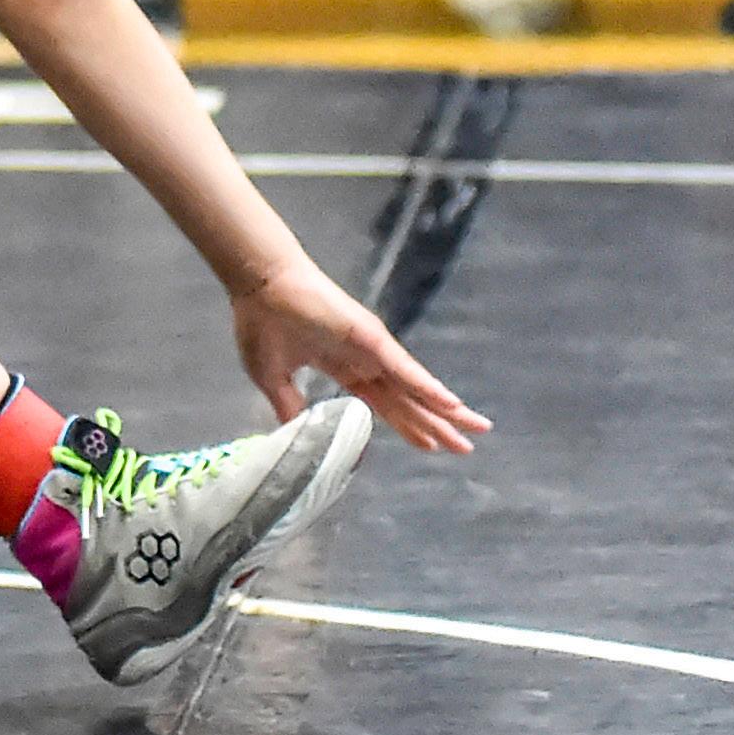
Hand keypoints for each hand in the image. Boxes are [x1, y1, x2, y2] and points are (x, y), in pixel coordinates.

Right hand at [229, 258, 490, 452]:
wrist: (258, 287)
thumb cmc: (261, 323)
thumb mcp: (270, 377)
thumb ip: (288, 405)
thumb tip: (297, 434)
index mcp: (342, 367)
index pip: (383, 403)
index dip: (406, 425)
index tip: (430, 446)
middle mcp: (365, 359)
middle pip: (408, 399)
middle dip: (436, 424)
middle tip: (465, 448)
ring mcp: (372, 348)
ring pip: (415, 386)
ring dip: (445, 409)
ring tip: (475, 428)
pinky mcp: (371, 338)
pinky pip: (404, 369)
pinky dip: (427, 387)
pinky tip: (449, 404)